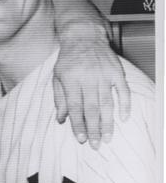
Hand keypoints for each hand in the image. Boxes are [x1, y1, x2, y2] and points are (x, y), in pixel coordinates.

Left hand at [53, 23, 130, 148]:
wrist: (84, 36)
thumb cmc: (68, 59)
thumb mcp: (57, 77)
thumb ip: (59, 99)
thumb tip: (61, 120)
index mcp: (71, 79)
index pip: (75, 106)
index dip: (78, 124)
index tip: (81, 139)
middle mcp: (88, 78)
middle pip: (92, 108)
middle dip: (94, 129)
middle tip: (95, 145)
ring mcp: (104, 75)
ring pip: (107, 103)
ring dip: (108, 123)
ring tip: (107, 138)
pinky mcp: (117, 72)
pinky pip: (123, 91)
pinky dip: (125, 105)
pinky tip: (123, 119)